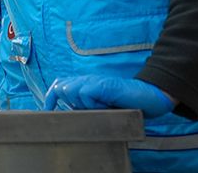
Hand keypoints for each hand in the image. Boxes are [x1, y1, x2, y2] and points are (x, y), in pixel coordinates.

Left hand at [44, 75, 174, 117]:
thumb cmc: (127, 104)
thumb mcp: (102, 107)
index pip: (59, 86)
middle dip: (69, 103)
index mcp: (85, 84)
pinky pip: (85, 94)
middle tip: (90, 111)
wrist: (150, 97)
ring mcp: (94, 81)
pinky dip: (92, 103)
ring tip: (102, 108)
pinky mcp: (102, 84)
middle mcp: (87, 80)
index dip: (50, 98)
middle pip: (61, 88)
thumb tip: (69, 116)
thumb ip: (86, 106)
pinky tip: (107, 105)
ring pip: (71, 91)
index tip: (47, 112)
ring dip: (83, 104)